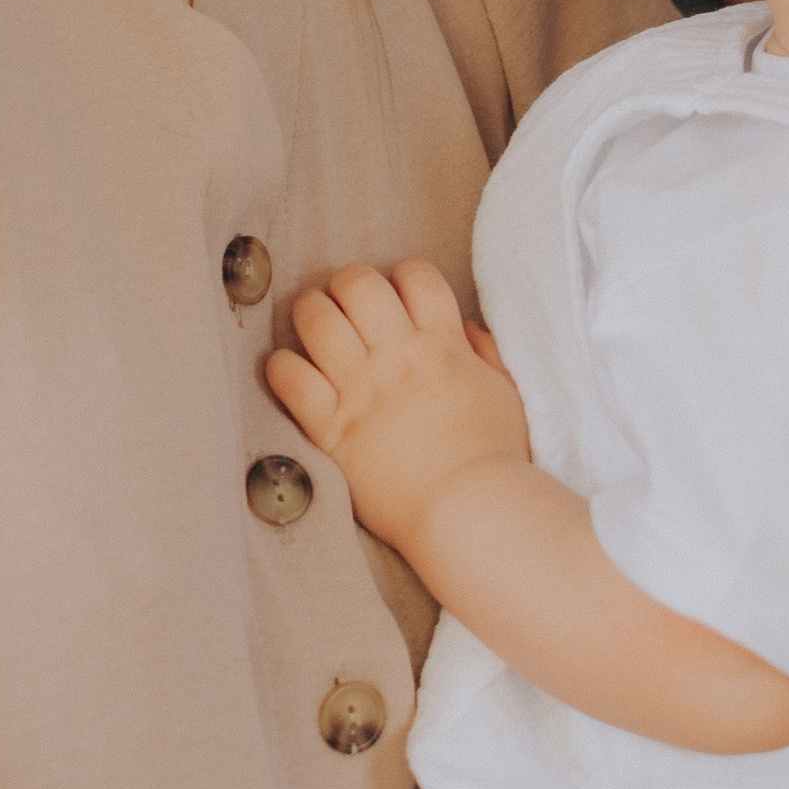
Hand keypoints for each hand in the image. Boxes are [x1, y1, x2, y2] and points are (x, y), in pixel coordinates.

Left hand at [265, 261, 526, 562]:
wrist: (470, 512)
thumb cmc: (495, 459)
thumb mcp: (505, 395)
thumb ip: (485, 355)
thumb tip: (465, 329)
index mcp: (443, 345)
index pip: (416, 275)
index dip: (402, 275)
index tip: (397, 295)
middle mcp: (397, 356)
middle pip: (358, 284)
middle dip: (348, 283)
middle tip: (346, 302)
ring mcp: (361, 389)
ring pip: (316, 319)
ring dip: (311, 311)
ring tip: (312, 322)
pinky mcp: (331, 428)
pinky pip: (291, 377)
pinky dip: (282, 366)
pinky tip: (288, 370)